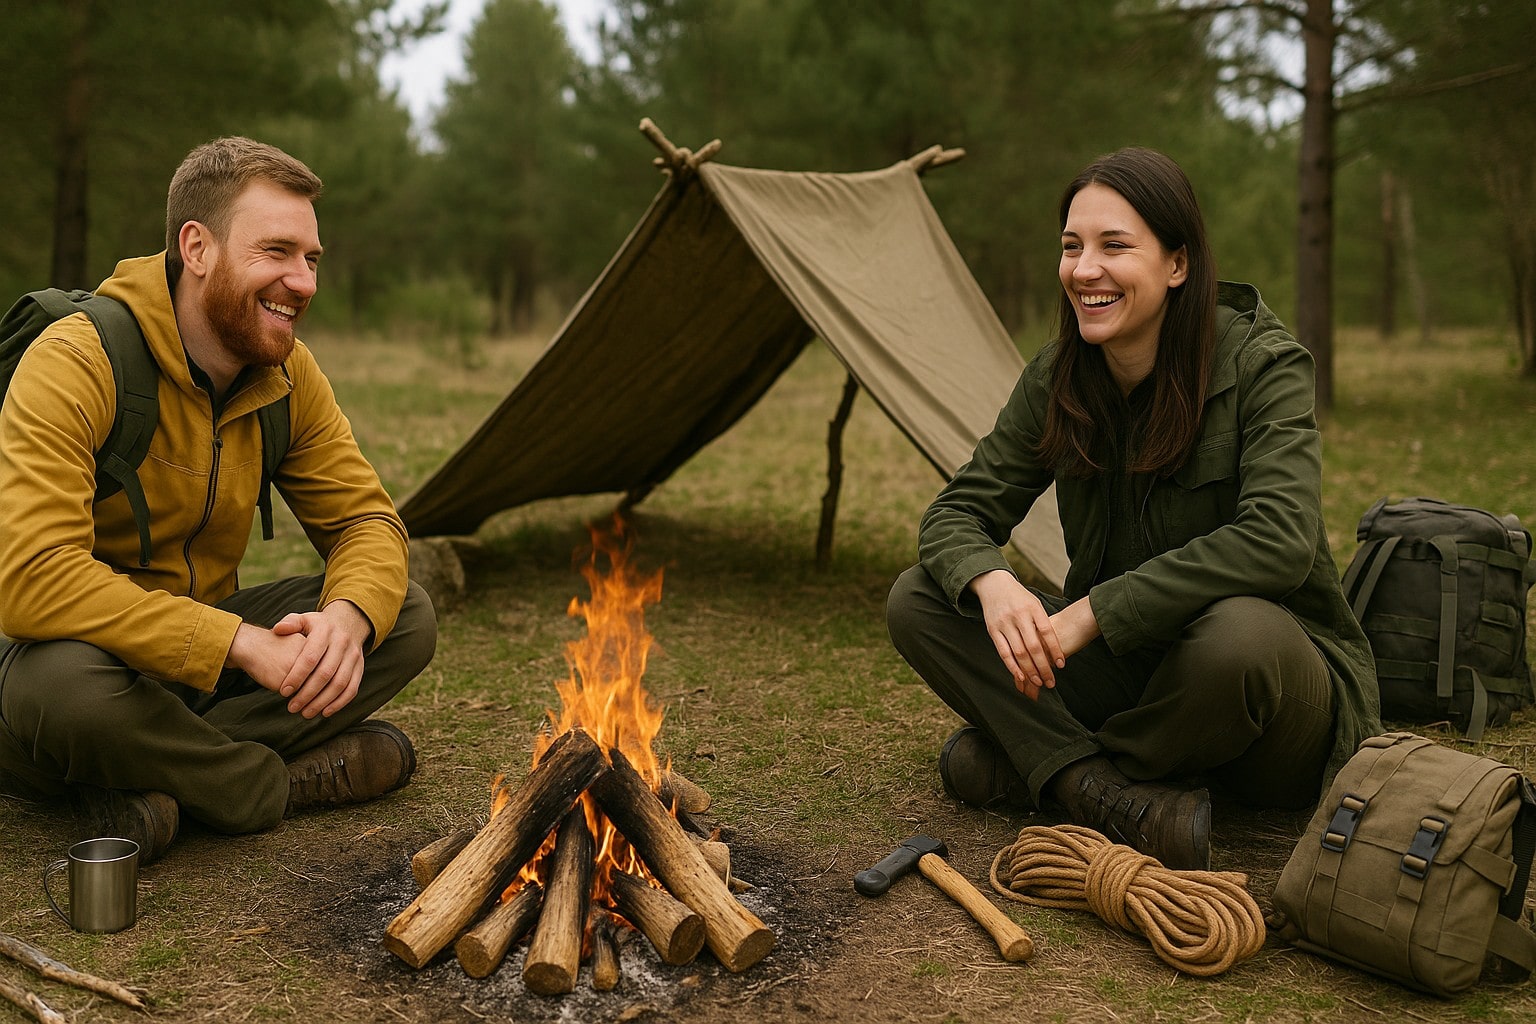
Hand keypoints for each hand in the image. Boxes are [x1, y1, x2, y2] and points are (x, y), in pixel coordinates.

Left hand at [269, 600, 372, 718]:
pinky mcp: (360, 667)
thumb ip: (290, 623)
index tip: (284, 691)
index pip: (311, 657)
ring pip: (340, 683)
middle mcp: (342, 643)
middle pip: (325, 673)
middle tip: (292, 707)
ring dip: (322, 701)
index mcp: (325, 631)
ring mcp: (354, 656)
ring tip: (305, 713)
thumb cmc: (318, 626)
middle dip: (307, 693)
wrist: (348, 623)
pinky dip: (340, 703)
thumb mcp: (305, 619)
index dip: (297, 676)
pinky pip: (352, 688)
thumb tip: (278, 629)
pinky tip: (325, 712)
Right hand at [969, 570, 1064, 699]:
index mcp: (1033, 608)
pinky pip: (1003, 652)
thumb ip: (1042, 623)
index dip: (1055, 650)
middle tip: (1051, 681)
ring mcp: (1004, 623)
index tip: (1061, 665)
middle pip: (1033, 647)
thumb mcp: (1034, 604)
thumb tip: (1053, 649)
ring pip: (1019, 652)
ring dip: (1030, 670)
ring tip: (1038, 682)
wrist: (994, 584)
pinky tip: (1021, 676)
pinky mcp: (992, 630)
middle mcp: (1018, 616)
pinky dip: (1012, 666)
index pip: (1047, 632)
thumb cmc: (1019, 597)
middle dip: (1043, 667)